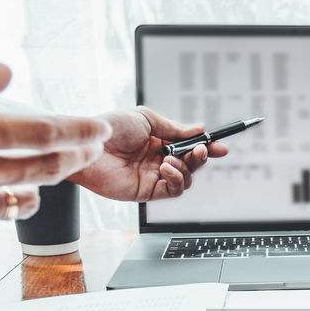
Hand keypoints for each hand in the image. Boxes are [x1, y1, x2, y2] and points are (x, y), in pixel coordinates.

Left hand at [67, 107, 228, 201]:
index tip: (219, 145)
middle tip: (202, 150)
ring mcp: (153, 176)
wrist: (90, 146)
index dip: (206, 146)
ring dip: (187, 168)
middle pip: (192, 164)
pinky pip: (173, 191)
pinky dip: (176, 180)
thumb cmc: (110, 129)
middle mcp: (158, 160)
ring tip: (171, 159)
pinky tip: (166, 168)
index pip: (189, 146)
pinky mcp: (147, 192)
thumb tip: (199, 129)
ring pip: (186, 179)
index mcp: (158, 141)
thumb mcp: (146, 119)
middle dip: (201, 157)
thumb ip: (174, 128)